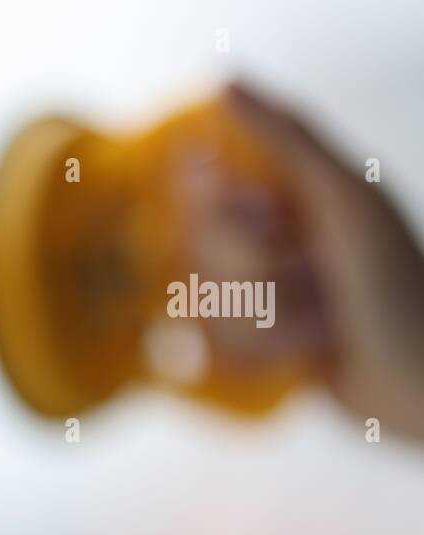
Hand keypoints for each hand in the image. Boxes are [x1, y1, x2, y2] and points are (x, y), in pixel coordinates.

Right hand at [180, 82, 423, 439]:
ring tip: (321, 321)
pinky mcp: (261, 339)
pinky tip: (307, 350)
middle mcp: (276, 234)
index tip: (272, 226)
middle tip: (314, 278)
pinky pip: (218, 341)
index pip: (209, 185)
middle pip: (203, 247)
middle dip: (254, 273)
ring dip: (266, 317)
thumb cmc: (395, 286)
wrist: (418, 381)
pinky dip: (264, 349)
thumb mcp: (344, 199)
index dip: (226, 210)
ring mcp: (266, 289)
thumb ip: (288, 138)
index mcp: (296, 190)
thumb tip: (226, 82)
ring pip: (208, 299)